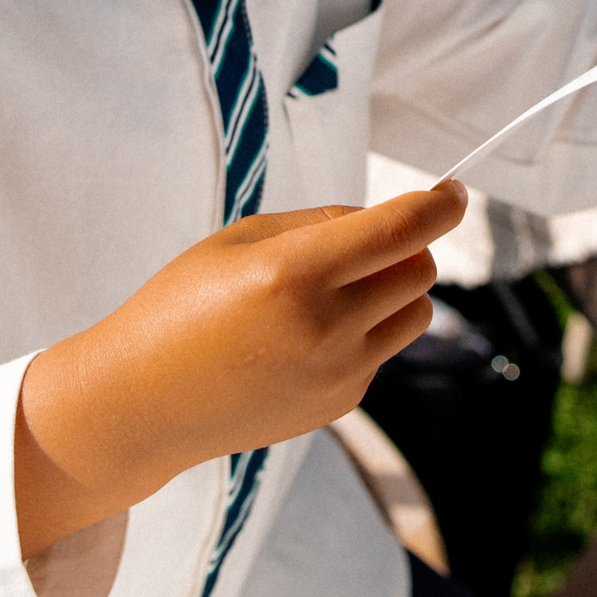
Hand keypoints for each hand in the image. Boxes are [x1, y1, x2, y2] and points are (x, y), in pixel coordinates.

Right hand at [13, 181, 464, 555]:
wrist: (142, 403)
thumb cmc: (181, 305)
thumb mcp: (240, 240)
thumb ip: (322, 223)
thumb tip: (390, 222)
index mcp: (295, 273)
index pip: (401, 229)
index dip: (440, 204)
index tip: (453, 191)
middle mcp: (325, 328)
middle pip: (420, 270)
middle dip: (408, 246)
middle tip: (367, 242)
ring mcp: (337, 374)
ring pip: (415, 314)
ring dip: (394, 291)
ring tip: (335, 291)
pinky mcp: (339, 405)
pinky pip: (382, 351)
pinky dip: (364, 332)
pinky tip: (305, 339)